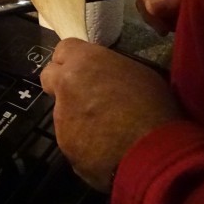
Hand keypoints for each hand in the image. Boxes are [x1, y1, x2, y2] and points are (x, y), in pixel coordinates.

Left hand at [40, 39, 182, 191]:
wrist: (151, 154)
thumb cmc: (153, 107)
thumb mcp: (138, 73)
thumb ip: (110, 69)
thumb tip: (103, 78)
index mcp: (84, 62)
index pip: (63, 49)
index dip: (73, 59)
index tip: (86, 69)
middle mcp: (65, 86)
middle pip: (49, 77)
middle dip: (62, 84)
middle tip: (86, 96)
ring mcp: (61, 119)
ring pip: (62, 113)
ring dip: (77, 118)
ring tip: (106, 132)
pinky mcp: (65, 147)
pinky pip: (72, 141)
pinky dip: (84, 144)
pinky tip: (106, 151)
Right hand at [134, 0, 186, 34]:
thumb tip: (149, 7)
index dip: (146, 5)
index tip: (161, 25)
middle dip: (154, 16)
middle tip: (169, 29)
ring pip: (155, 8)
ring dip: (163, 21)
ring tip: (180, 27)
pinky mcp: (182, 1)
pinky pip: (167, 13)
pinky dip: (171, 22)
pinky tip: (182, 27)